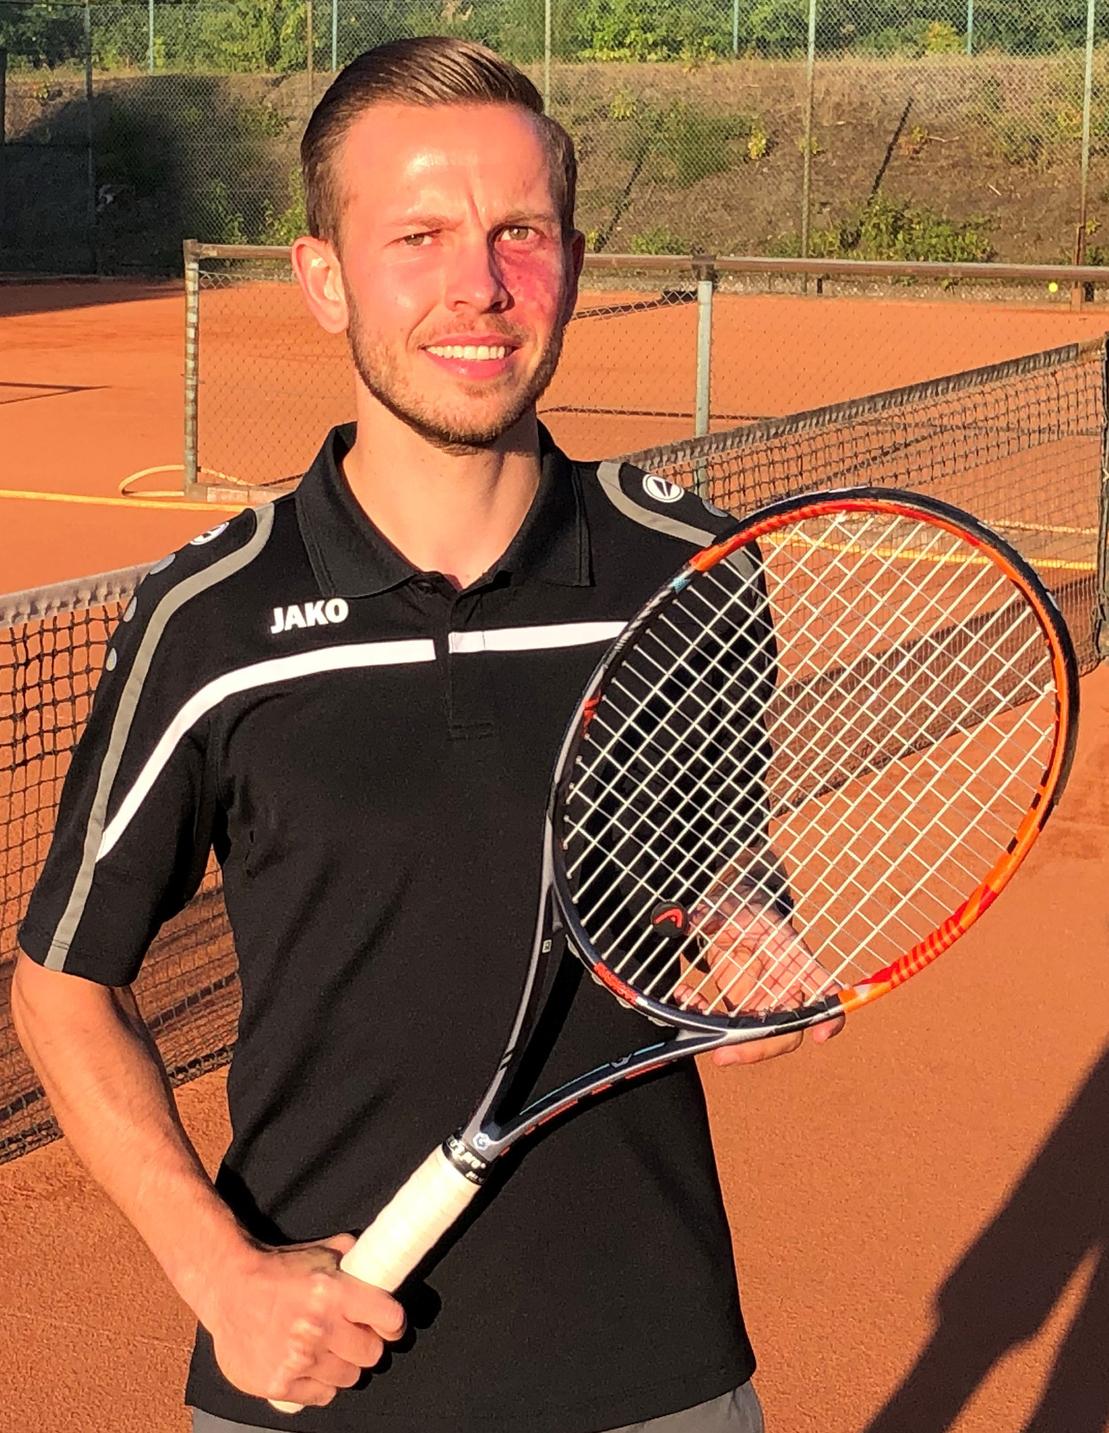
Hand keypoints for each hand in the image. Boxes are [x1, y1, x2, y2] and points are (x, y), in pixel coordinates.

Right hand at [200, 1233, 405, 1407]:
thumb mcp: (320, 1253)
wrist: (228, 1287)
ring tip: (325, 1348)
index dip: (392, 1322)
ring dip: (342, 1364)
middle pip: (372, 1354)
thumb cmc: (276, 1269)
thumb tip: (380, 1261)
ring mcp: (298, 1360)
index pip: (390, 1319)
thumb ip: (353, 1258)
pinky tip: (308, 1364)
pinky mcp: (279, 1384)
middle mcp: (319, 1328)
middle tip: (351, 1335)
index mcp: (334, 1292)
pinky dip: (319, 1383)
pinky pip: (322, 1395)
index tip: (387, 1324)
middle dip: (365, 1344)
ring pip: (348, 1377)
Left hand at [678, 890, 844, 1066]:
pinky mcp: (744, 1008)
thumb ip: (710, 916)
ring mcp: (766, 1002)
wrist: (733, 914)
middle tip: (722, 1053)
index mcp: (794, 958)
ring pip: (760, 1038)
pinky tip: (687, 1000)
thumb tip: (685, 920)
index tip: (821, 1034)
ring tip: (694, 1023)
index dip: (831, 1015)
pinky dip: (704, 1021)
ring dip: (727, 1042)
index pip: (824, 988)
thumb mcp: (730, 907)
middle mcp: (786, 986)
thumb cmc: (744, 909)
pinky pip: (730, 1027)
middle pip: (788, 1030)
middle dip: (756, 1048)